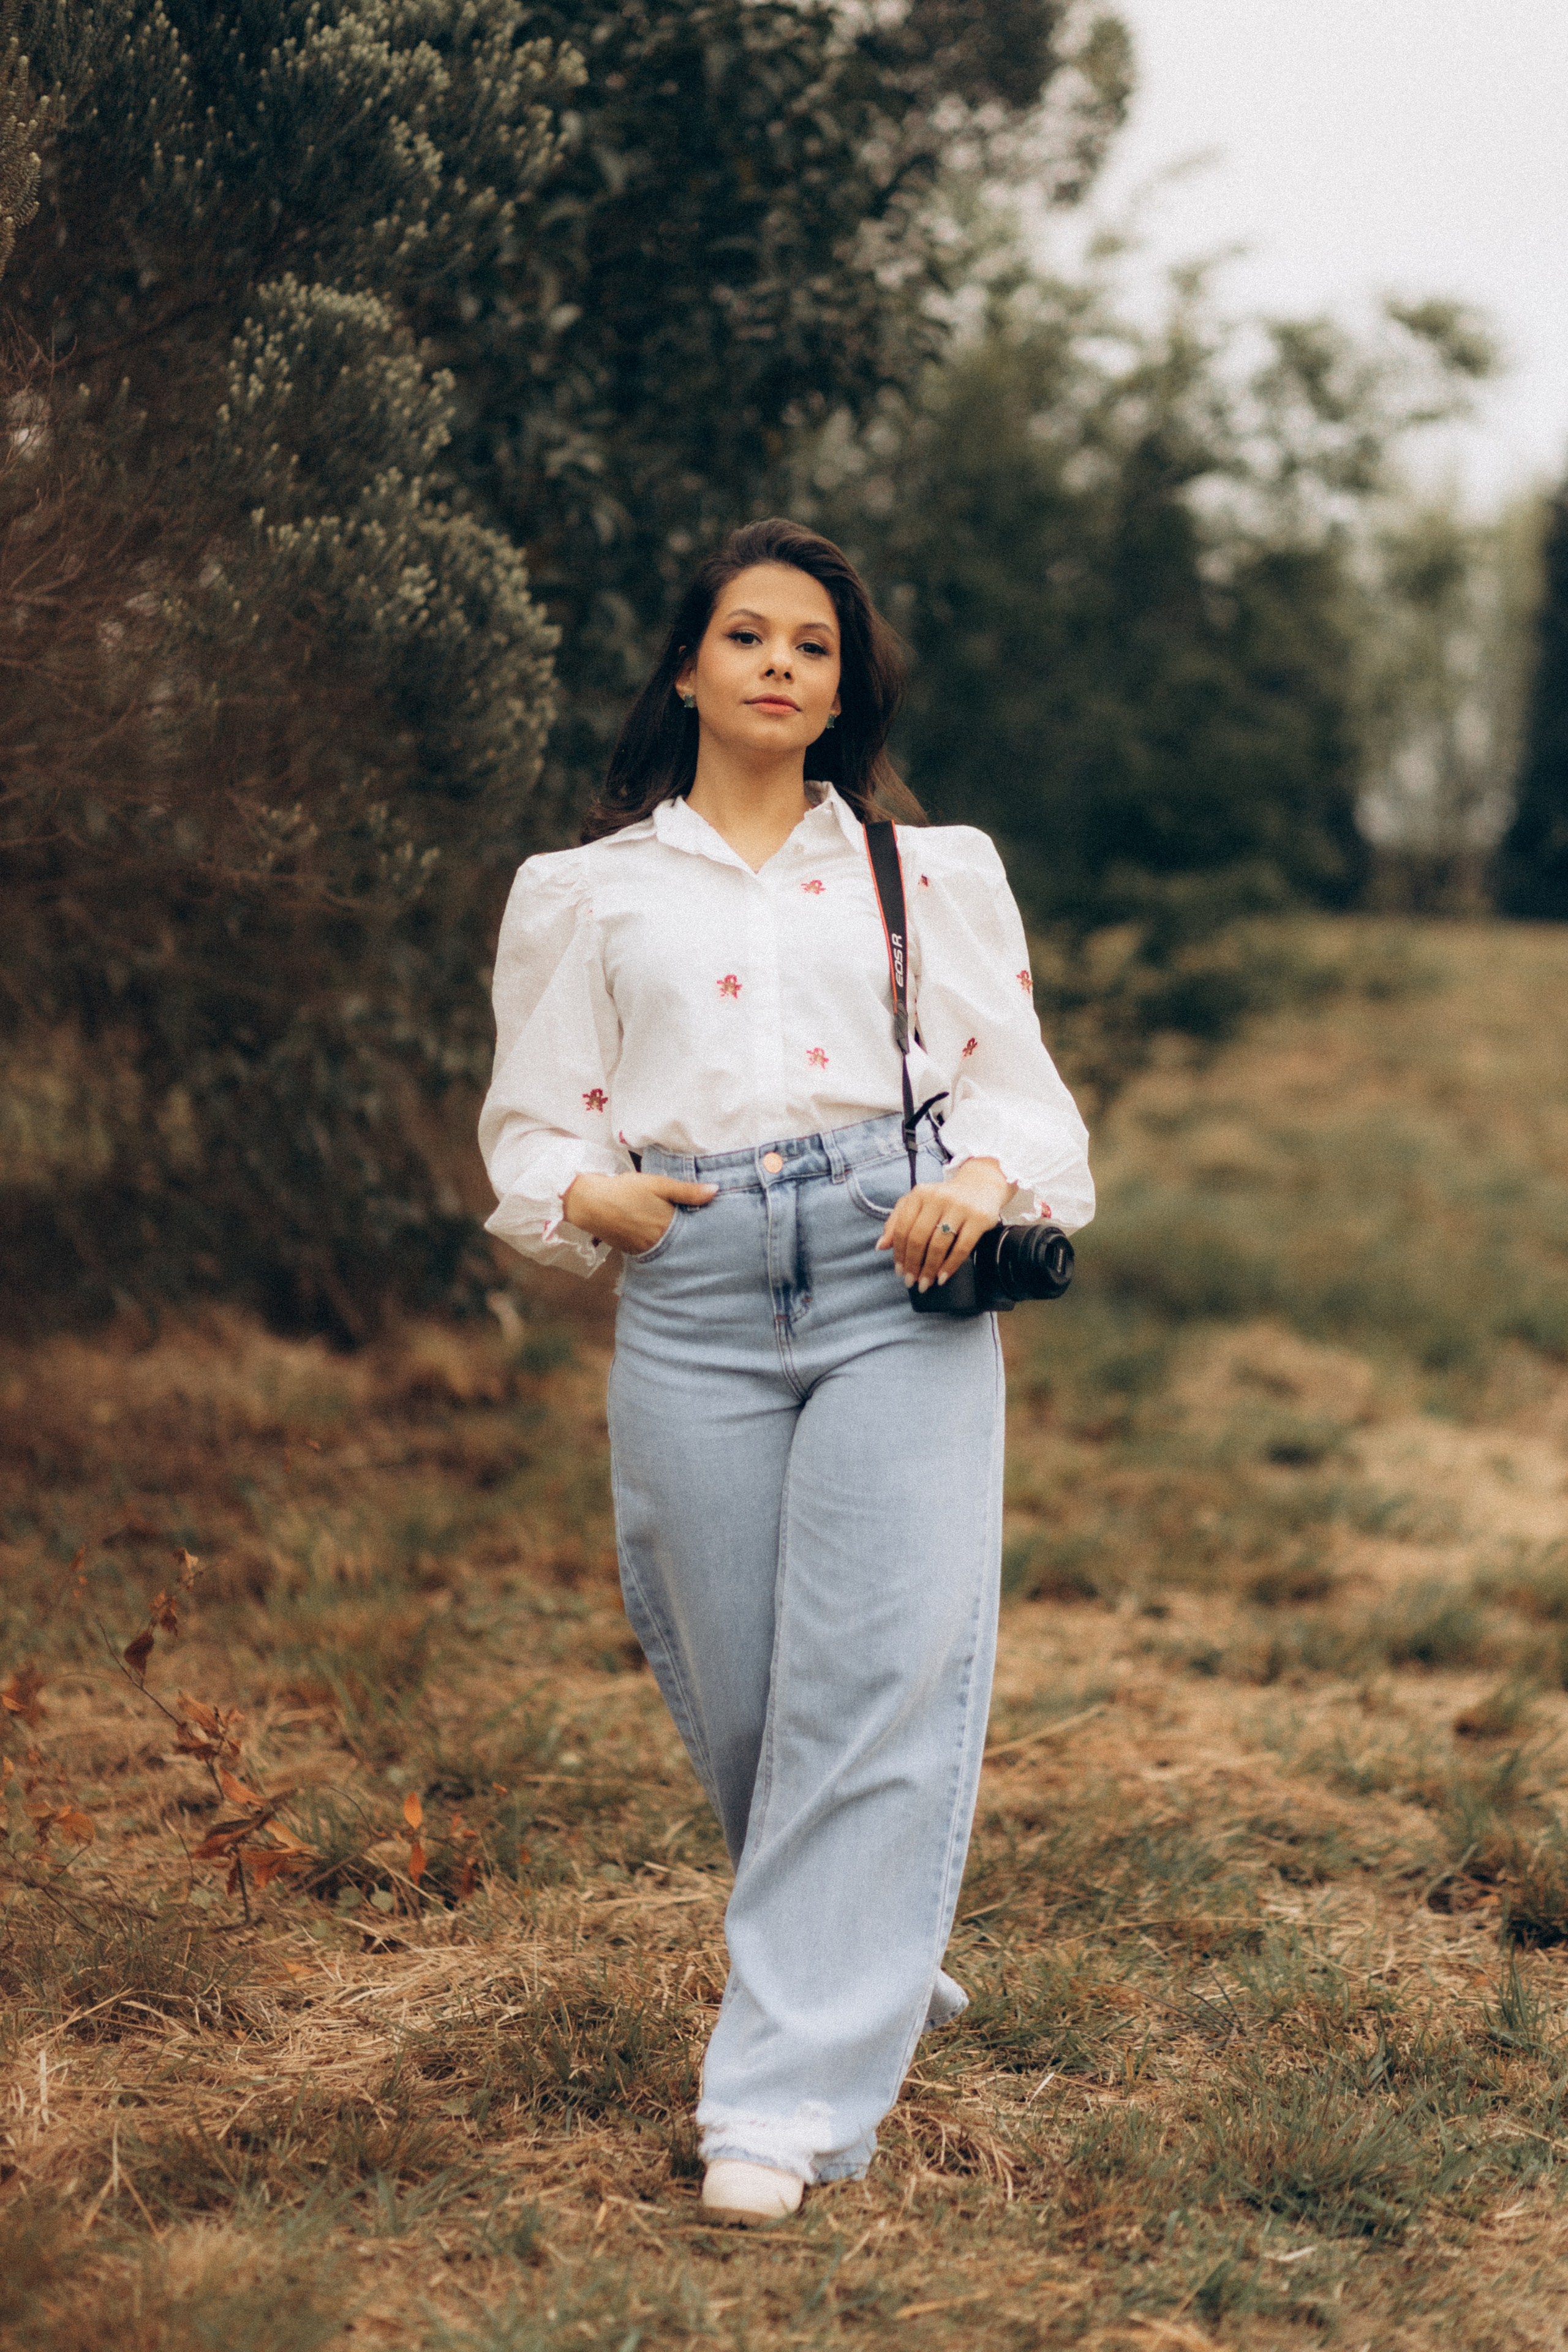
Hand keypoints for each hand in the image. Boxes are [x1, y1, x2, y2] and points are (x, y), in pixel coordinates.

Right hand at [563, 1169, 717, 1255]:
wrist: (589, 1203)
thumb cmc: (625, 1190)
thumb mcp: (658, 1184)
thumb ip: (687, 1191)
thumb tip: (716, 1191)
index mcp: (669, 1227)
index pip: (695, 1233)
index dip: (705, 1228)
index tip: (714, 1224)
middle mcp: (659, 1244)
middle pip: (682, 1244)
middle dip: (691, 1238)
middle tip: (700, 1228)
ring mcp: (644, 1250)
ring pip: (667, 1249)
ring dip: (674, 1242)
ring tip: (681, 1231)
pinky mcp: (632, 1251)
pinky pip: (652, 1250)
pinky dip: (658, 1243)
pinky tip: (659, 1233)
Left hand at [875, 1156, 1010, 1291]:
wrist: (981, 1186)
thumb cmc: (943, 1200)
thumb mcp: (917, 1203)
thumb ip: (896, 1221)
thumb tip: (880, 1246)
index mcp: (920, 1193)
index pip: (902, 1228)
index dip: (899, 1253)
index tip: (899, 1271)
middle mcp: (938, 1197)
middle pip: (918, 1238)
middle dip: (913, 1264)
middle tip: (911, 1281)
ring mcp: (959, 1207)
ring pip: (938, 1245)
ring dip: (929, 1269)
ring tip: (925, 1283)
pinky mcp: (978, 1218)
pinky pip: (961, 1247)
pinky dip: (950, 1266)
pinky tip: (942, 1277)